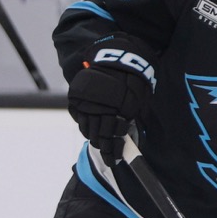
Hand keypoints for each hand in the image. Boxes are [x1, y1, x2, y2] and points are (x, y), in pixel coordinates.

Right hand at [67, 36, 156, 164]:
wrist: (117, 57)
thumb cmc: (132, 79)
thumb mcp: (139, 99)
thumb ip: (133, 118)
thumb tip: (130, 136)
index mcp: (116, 111)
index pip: (111, 137)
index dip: (113, 151)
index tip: (116, 160)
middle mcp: (99, 109)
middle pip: (98, 136)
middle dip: (104, 148)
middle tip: (109, 157)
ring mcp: (86, 104)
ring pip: (87, 129)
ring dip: (94, 138)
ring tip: (100, 144)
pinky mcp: (77, 98)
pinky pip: (79, 118)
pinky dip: (85, 126)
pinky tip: (91, 130)